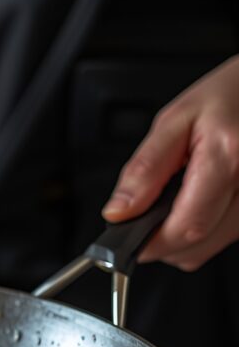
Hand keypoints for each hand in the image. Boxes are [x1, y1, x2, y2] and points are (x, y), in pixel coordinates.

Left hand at [102, 55, 238, 269]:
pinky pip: (221, 238)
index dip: (150, 243)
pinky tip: (196, 202)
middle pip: (195, 246)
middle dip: (160, 241)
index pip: (185, 228)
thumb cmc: (228, 97)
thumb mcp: (175, 121)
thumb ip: (144, 170)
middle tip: (146, 214)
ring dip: (180, 238)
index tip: (127, 240)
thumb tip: (119, 212)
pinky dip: (200, 229)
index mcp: (228, 158)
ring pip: (207, 249)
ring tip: (175, 200)